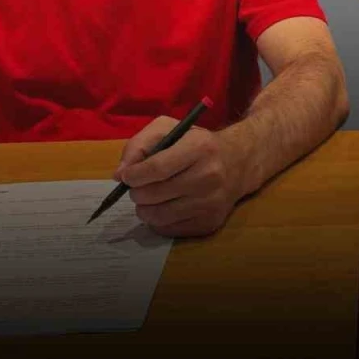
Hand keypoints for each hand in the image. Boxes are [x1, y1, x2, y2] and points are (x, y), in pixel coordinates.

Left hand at [116, 118, 244, 237]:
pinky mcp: (209, 223)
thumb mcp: (170, 129)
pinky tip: (164, 206)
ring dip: (144, 208)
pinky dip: (158, 221)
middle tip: (138, 187)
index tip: (126, 176)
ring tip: (148, 198)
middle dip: (136, 192)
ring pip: (158, 216)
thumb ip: (139, 144)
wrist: (238, 163)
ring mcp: (211, 203)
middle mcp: (209, 176)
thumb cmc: (197, 143)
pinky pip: (169, 230)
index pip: (157, 168)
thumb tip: (120, 175)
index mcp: (200, 147)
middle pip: (154, 194)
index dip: (134, 175)